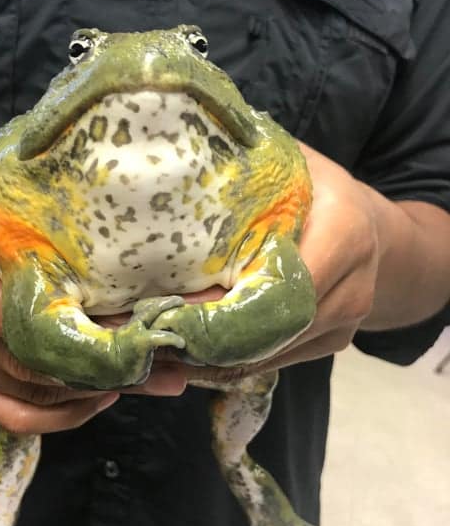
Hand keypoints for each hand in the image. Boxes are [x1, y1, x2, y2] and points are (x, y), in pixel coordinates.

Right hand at [0, 184, 186, 434]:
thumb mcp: (7, 202)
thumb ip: (57, 231)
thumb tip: (145, 263)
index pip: (11, 304)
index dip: (76, 325)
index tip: (137, 331)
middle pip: (22, 356)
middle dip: (96, 365)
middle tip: (156, 364)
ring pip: (22, 392)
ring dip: (86, 392)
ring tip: (137, 377)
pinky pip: (7, 415)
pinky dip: (58, 415)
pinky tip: (95, 398)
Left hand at [173, 144, 379, 382]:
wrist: (366, 224)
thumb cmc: (315, 187)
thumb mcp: (286, 167)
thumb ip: (244, 179)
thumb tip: (175, 191)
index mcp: (344, 233)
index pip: (281, 282)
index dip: (228, 300)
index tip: (174, 305)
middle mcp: (352, 286)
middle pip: (275, 326)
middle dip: (214, 334)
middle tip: (159, 331)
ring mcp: (345, 321)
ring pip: (273, 351)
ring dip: (218, 353)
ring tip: (166, 343)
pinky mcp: (332, 342)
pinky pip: (277, 358)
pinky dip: (234, 357)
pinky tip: (194, 349)